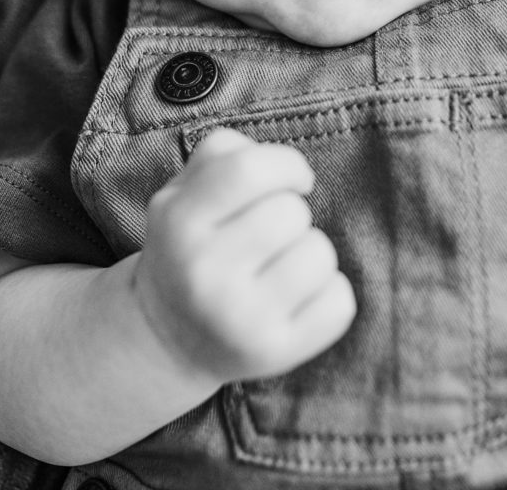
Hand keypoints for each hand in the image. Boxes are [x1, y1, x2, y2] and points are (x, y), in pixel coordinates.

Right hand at [133, 128, 355, 383]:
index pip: (249, 170)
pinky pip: (339, 301)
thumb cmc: (192, 244)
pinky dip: (328, 293)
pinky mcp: (272, 354)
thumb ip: (224, 152)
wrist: (166, 338)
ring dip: (309, 252)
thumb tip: (284, 167)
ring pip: (320, 253)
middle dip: (292, 213)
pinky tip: (295, 299)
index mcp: (178, 221)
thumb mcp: (183, 191)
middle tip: (270, 235)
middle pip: (292, 212)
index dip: (287, 165)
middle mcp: (203, 272)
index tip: (294, 179)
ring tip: (279, 266)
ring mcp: (238, 319)